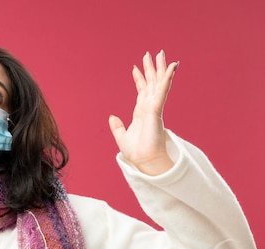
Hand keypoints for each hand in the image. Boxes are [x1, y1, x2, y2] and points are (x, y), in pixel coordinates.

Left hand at [108, 50, 178, 174]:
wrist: (143, 160)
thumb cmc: (136, 152)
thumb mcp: (122, 137)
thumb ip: (117, 127)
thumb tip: (111, 117)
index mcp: (141, 113)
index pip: (141, 91)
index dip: (139, 79)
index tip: (136, 68)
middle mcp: (149, 107)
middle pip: (151, 83)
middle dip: (151, 68)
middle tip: (150, 53)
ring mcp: (154, 107)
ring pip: (158, 83)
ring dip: (160, 68)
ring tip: (160, 53)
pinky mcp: (157, 109)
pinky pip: (163, 90)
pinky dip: (167, 78)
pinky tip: (171, 67)